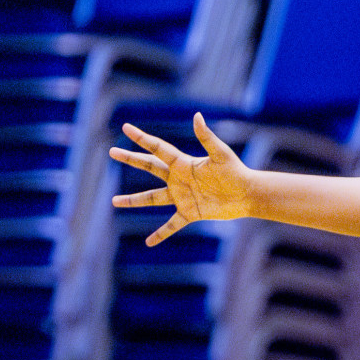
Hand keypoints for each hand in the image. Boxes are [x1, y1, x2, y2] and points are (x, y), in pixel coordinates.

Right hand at [110, 113, 252, 245]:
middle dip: (131, 159)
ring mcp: (182, 196)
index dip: (141, 138)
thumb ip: (206, 137)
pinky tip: (149, 243)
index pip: (158, 148)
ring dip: (134, 200)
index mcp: (183, 163)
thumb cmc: (236, 172)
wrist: (248, 194)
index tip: (125, 128)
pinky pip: (172, 224)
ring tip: (115, 201)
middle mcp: (179, 179)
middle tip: (112, 151)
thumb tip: (197, 116)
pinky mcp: (190, 212)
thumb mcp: (220, 154)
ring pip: (152, 198)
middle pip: (149, 167)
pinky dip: (161, 233)